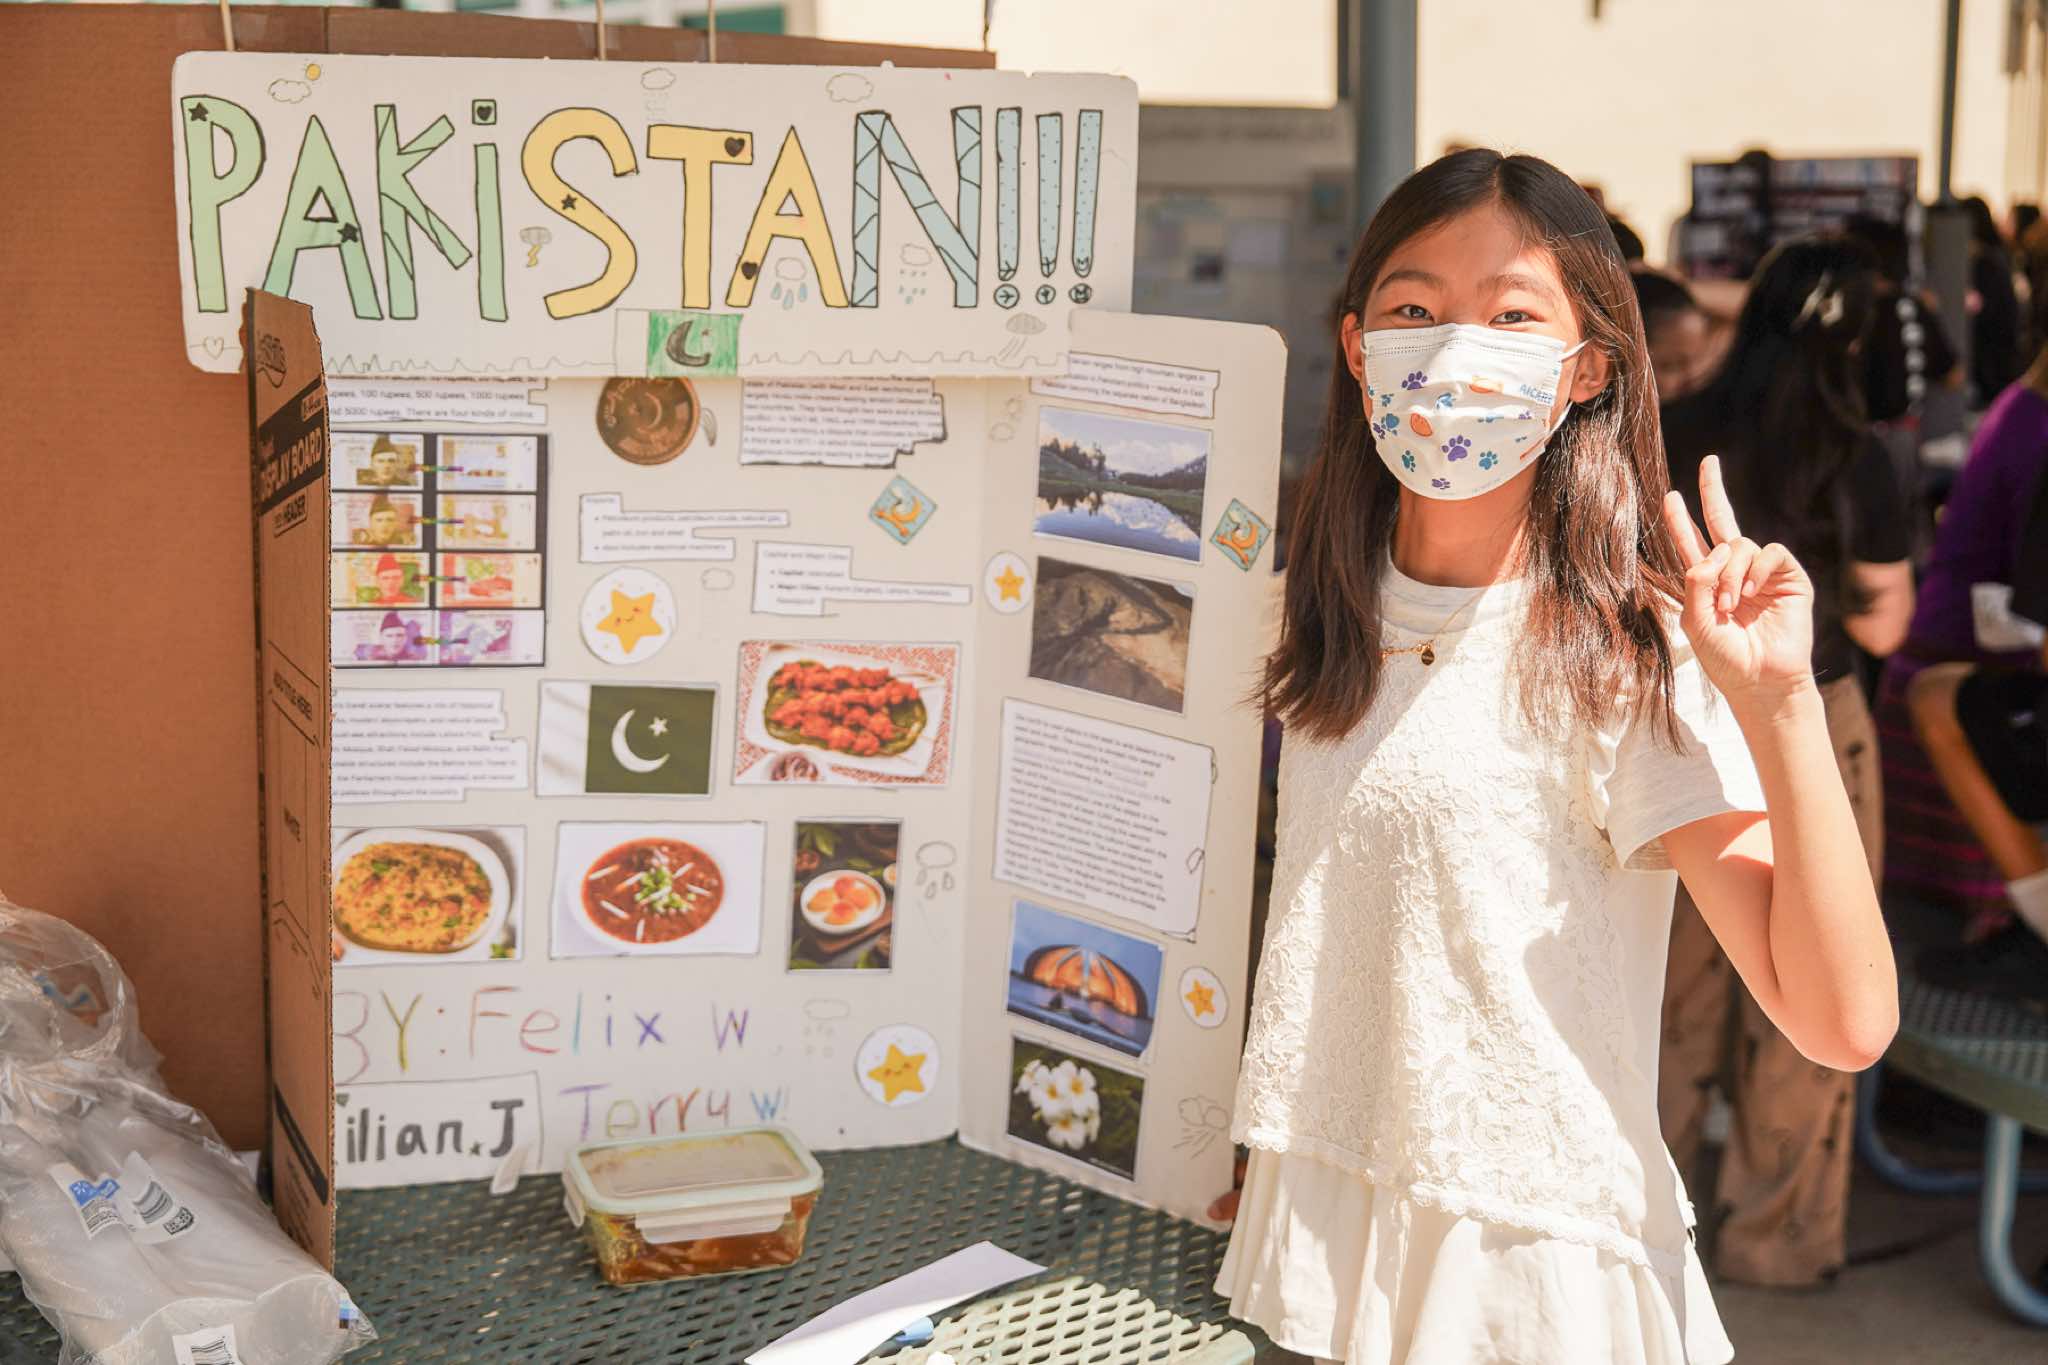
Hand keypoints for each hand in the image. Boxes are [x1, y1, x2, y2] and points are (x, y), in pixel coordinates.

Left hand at [1661, 455, 1816, 709]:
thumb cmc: (1726, 658)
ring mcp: (1762, 573)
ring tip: (1729, 604)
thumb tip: (1711, 553)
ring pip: (1739, 544)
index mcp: (1707, 582)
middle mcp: (1734, 572)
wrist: (1760, 680)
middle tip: (1709, 462)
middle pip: (1722, 521)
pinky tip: (1752, 592)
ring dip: (1729, 573)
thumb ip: (1695, 584)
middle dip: (1714, 490)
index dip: (1681, 519)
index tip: (1671, 495)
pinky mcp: (1789, 577)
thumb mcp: (1696, 622)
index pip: (1691, 543)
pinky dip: (1755, 569)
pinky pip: (1769, 552)